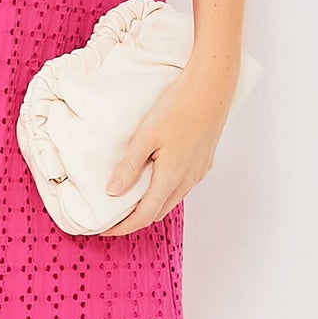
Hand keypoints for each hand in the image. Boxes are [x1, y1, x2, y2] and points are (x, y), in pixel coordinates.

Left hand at [98, 64, 234, 235]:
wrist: (212, 89)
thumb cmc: (178, 107)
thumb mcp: (146, 137)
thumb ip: (129, 167)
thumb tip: (112, 192)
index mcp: (171, 178)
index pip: (144, 216)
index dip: (123, 227)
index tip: (105, 230)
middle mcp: (187, 181)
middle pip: (158, 212)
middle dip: (135, 220)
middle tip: (113, 217)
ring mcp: (198, 172)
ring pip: (171, 200)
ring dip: (151, 206)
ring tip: (130, 200)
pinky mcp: (203, 162)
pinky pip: (182, 186)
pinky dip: (164, 192)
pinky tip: (154, 178)